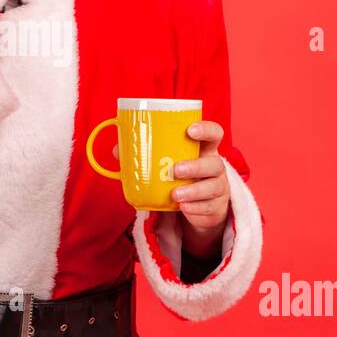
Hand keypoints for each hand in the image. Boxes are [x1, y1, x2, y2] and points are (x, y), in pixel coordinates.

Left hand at [113, 119, 230, 238]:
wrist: (198, 206)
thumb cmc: (181, 177)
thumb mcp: (168, 164)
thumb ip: (144, 155)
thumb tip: (118, 150)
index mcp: (203, 150)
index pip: (214, 133)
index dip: (206, 129)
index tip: (190, 130)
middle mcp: (214, 167)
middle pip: (214, 163)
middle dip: (196, 166)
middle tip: (175, 170)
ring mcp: (218, 187)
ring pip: (213, 187)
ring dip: (193, 190)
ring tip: (175, 194)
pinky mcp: (215, 207)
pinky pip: (209, 207)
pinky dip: (195, 207)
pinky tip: (183, 207)